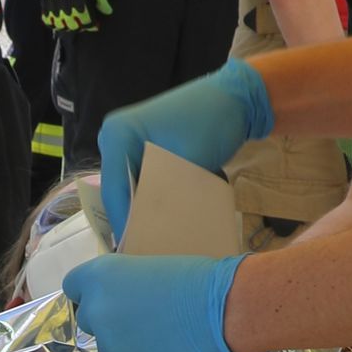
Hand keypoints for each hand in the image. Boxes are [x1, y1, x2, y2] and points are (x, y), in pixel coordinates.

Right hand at [34, 0, 111, 31]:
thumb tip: (107, 12)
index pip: (85, 20)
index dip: (91, 26)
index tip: (94, 25)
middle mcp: (66, 3)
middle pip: (72, 25)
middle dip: (79, 27)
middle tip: (83, 24)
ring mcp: (54, 3)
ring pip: (59, 23)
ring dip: (66, 27)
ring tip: (71, 24)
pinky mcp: (45, 0)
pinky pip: (46, 17)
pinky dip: (52, 22)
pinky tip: (58, 22)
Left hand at [68, 246, 245, 351]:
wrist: (224, 311)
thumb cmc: (197, 280)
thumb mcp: (151, 269)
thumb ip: (126, 286)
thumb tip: (125, 301)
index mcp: (99, 276)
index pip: (73, 286)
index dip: (91, 293)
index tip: (108, 296)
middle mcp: (97, 311)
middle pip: (88, 320)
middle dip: (108, 321)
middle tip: (140, 319)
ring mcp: (111, 346)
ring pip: (109, 349)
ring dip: (127, 346)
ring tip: (162, 338)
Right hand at [96, 55, 271, 236]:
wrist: (236, 98)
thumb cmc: (211, 123)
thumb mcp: (188, 162)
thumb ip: (166, 196)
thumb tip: (154, 232)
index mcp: (117, 134)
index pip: (114, 189)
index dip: (123, 223)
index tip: (132, 253)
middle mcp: (115, 137)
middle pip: (118, 189)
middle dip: (131, 219)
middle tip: (141, 253)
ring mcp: (129, 141)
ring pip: (129, 186)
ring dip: (141, 210)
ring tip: (152, 242)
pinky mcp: (144, 147)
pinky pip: (141, 179)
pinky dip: (150, 198)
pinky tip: (162, 219)